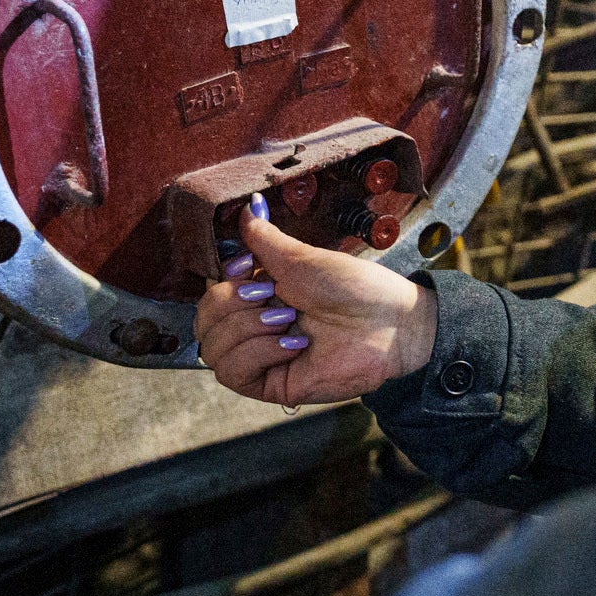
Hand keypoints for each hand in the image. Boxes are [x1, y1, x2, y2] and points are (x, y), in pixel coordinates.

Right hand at [194, 200, 436, 408]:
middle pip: (203, 321)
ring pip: (211, 349)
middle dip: (234, 303)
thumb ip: (265, 239)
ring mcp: (263, 358)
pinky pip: (233, 372)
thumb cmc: (357, 289)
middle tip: (274, 297)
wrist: (392, 322)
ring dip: (247, 328)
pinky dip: (257, 352)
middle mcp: (256, 327)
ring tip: (287, 320)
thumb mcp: (302, 259)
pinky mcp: (272, 385)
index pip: (209, 294)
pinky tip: (291, 344)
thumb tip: (246, 210)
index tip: (246, 266)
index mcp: (260, 297)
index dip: (221, 281)